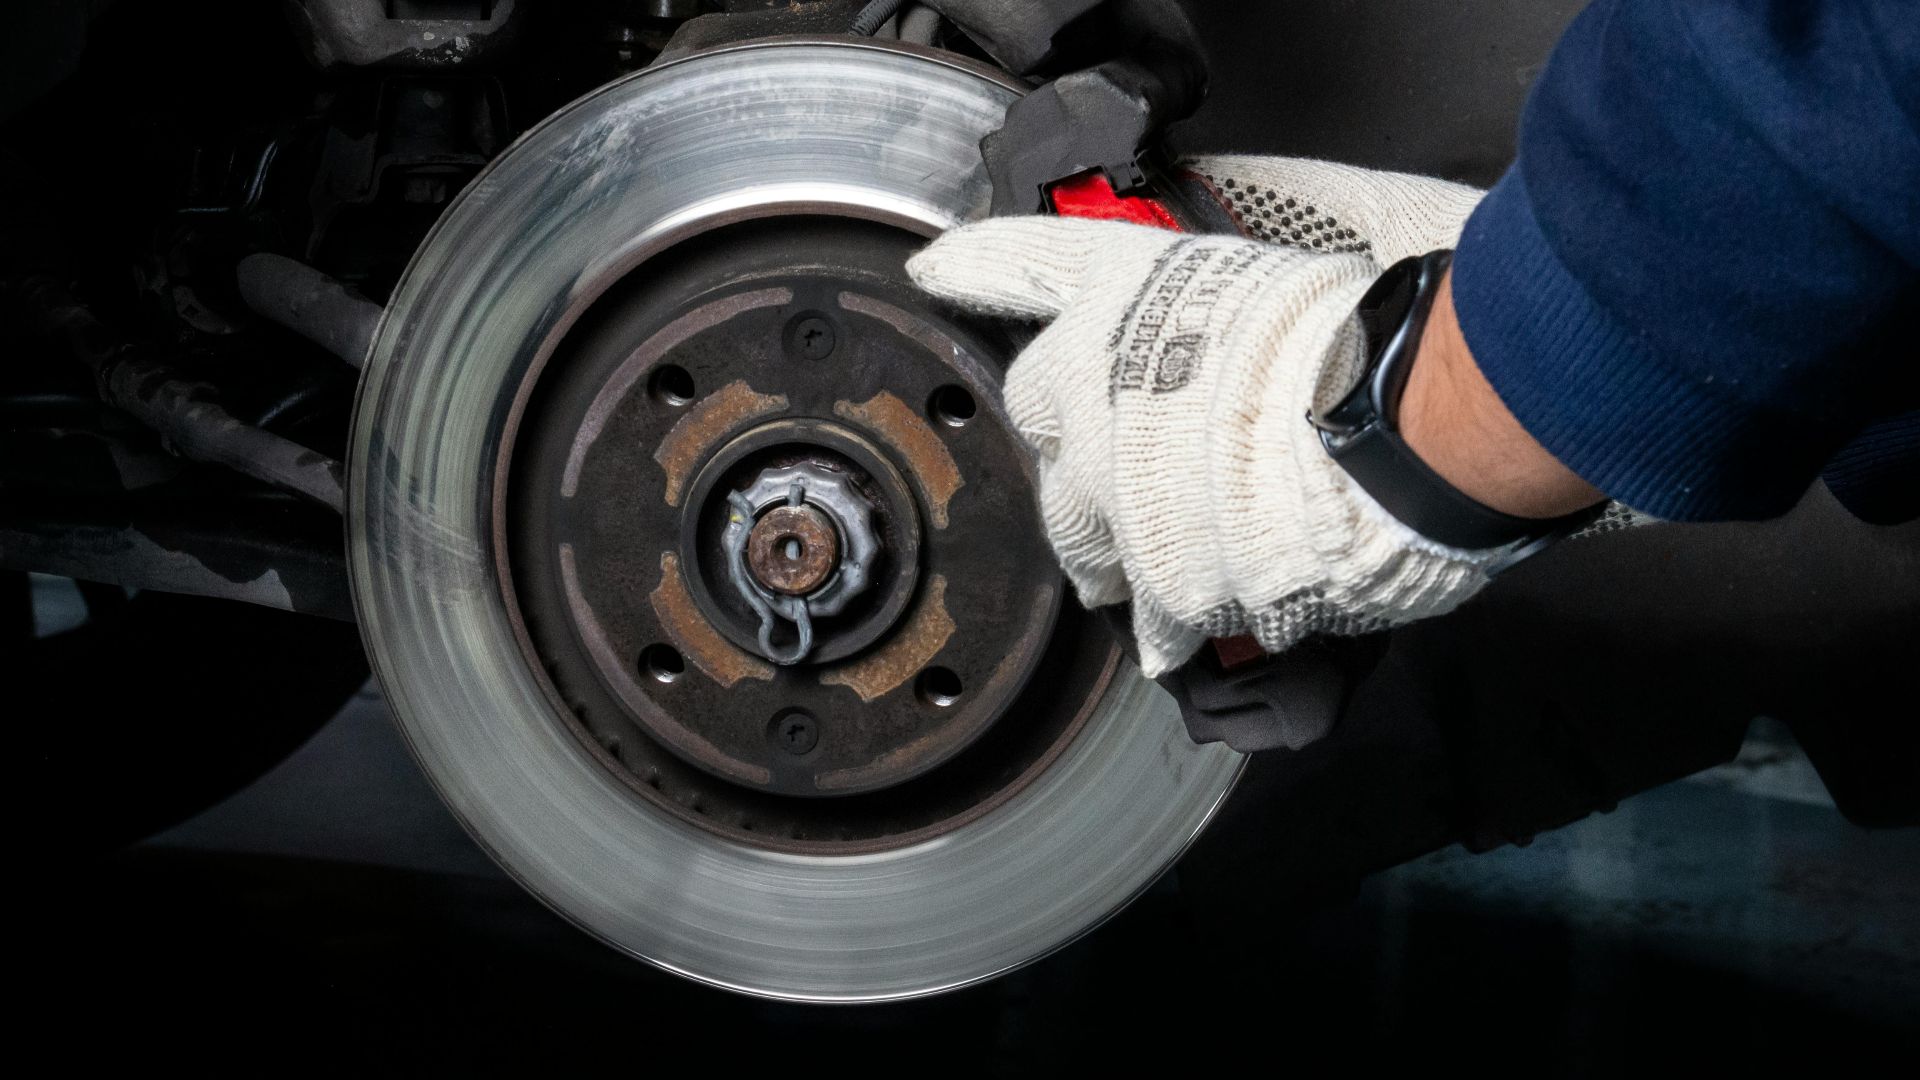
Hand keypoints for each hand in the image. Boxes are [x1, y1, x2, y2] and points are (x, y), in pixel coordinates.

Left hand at [908, 157, 1508, 675]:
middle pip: (1042, 425)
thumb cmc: (1355, 340)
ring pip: (1082, 535)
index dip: (976, 267)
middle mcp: (1088, 390)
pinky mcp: (1155, 576)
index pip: (1024, 266)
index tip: (937, 271)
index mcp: (1120, 299)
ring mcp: (1111, 490)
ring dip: (1116, 549)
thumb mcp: (1275, 277)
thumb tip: (1222, 343)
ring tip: (1163, 556)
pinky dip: (1178, 621)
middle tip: (1130, 462)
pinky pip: (1152, 613)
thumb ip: (1212, 314)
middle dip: (1077, 449)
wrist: (1393, 431)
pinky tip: (1204, 621)